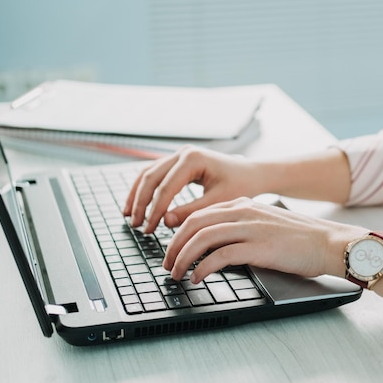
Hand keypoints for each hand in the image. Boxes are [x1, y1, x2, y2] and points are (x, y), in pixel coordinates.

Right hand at [123, 146, 264, 232]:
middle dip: (141, 203)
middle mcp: (183, 152)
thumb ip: (192, 211)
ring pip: (148, 174)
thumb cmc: (241, 185)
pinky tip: (138, 206)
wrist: (252, 174)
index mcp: (193, 159)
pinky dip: (144, 190)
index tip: (149, 229)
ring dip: (137, 195)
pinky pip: (154, 174)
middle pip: (151, 177)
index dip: (154, 210)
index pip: (166, 187)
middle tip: (136, 225)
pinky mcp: (178, 162)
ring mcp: (179, 155)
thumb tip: (165, 221)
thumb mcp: (218, 201)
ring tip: (129, 217)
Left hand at [163, 197, 365, 282]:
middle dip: (174, 246)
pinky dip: (203, 268)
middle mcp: (243, 212)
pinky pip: (220, 255)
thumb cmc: (301, 239)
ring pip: (202, 238)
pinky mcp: (259, 247)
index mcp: (243, 205)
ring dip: (183, 258)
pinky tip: (197, 278)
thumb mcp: (265, 226)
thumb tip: (216, 248)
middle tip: (166, 264)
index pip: (200, 214)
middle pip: (194, 223)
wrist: (329, 242)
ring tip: (175, 274)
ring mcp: (251, 228)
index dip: (179, 233)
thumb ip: (241, 229)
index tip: (172, 250)